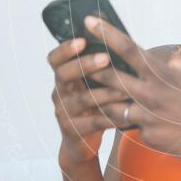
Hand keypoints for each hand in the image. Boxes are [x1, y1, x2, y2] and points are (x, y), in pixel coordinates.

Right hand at [47, 37, 131, 165]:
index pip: (55, 59)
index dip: (65, 49)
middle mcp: (59, 93)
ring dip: (104, 92)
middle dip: (84, 65)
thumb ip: (100, 66)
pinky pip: (92, 122)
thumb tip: (121, 38)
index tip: (82, 40)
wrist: (81, 143)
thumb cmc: (92, 105)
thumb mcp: (91, 85)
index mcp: (64, 78)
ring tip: (123, 88)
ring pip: (82, 99)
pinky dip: (110, 117)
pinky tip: (125, 113)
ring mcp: (64, 112)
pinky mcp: (72, 131)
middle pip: (63, 75)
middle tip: (105, 58)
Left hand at [83, 15, 180, 168]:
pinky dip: (132, 120)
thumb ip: (175, 61)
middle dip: (90, 69)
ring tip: (100, 94)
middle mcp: (150, 94)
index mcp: (162, 73)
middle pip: (108, 77)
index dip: (105, 32)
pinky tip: (142, 120)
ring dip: (105, 98)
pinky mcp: (147, 136)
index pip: (127, 48)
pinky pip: (131, 125)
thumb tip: (159, 55)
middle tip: (79, 63)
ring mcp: (147, 117)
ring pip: (112, 105)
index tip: (89, 21)